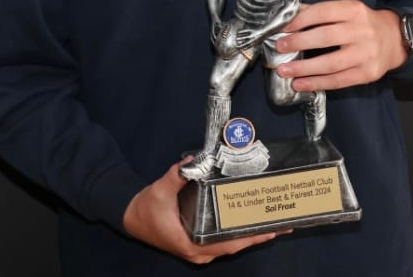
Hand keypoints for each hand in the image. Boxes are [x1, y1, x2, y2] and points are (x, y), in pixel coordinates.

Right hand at [123, 162, 283, 263]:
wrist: (130, 216)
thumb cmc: (145, 208)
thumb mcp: (159, 191)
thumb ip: (176, 176)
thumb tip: (192, 162)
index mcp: (192, 244)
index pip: (228, 244)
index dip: (250, 238)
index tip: (271, 231)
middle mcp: (199, 251)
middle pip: (234, 245)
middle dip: (258, 235)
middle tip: (282, 225)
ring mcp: (199, 249)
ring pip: (231, 245)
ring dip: (250, 235)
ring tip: (273, 224)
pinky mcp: (198, 244)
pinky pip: (224, 241)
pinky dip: (238, 234)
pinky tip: (250, 224)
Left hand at [275, 1, 404, 91]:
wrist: (395, 39)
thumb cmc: (362, 23)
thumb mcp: (345, 10)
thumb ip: (319, 12)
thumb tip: (288, 15)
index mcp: (353, 10)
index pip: (323, 12)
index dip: (301, 20)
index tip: (283, 28)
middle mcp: (362, 31)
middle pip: (326, 37)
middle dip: (298, 43)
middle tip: (279, 47)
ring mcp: (366, 54)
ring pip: (330, 63)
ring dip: (303, 68)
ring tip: (284, 70)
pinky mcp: (368, 74)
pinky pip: (338, 80)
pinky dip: (316, 83)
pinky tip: (300, 84)